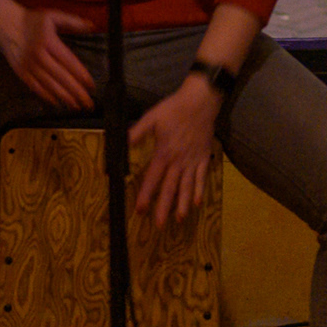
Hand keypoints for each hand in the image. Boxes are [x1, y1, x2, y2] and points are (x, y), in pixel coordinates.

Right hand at [0, 8, 97, 109]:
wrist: (5, 24)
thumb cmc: (31, 20)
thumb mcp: (52, 16)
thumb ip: (73, 21)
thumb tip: (92, 26)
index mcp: (49, 42)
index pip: (69, 61)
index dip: (81, 75)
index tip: (92, 85)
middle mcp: (39, 56)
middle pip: (61, 77)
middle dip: (76, 92)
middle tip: (88, 104)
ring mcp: (28, 66)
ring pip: (49, 85)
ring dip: (64, 97)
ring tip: (76, 106)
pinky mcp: (21, 72)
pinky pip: (35, 87)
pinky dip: (46, 96)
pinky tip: (57, 103)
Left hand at [127, 77, 220, 225]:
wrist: (201, 102)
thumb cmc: (174, 109)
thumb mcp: (152, 118)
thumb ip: (138, 133)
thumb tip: (123, 144)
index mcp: (164, 152)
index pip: (153, 178)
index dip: (146, 195)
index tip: (140, 209)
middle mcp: (179, 161)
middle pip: (170, 188)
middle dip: (164, 207)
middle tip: (158, 225)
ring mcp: (193, 161)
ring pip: (187, 186)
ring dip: (182, 204)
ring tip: (179, 220)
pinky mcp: (204, 158)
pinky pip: (202, 177)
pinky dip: (200, 190)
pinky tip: (197, 203)